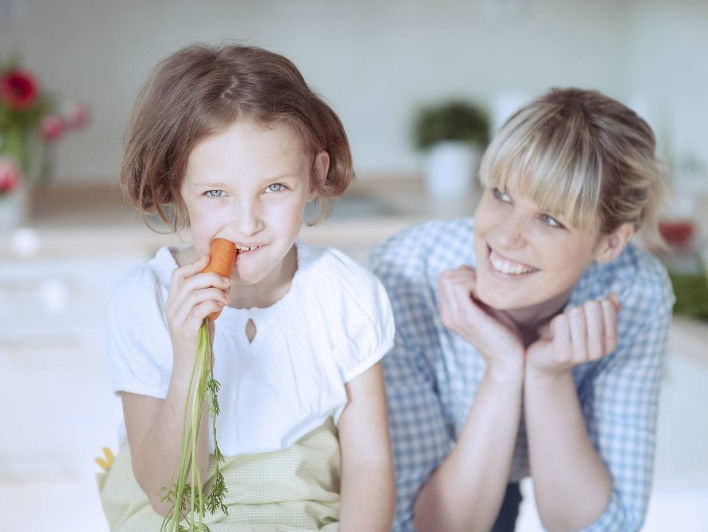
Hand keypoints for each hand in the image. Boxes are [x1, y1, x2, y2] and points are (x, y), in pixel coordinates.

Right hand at [165, 254, 230, 373]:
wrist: (192, 366)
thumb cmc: (199, 339)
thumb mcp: (200, 315)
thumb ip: (204, 299)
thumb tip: (222, 281)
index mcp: (173, 303)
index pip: (177, 275)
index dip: (193, 264)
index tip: (209, 258)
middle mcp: (171, 309)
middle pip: (188, 281)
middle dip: (211, 276)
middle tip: (227, 282)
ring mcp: (177, 320)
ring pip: (194, 294)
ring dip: (215, 292)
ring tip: (227, 298)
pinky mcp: (186, 331)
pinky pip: (200, 309)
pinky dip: (214, 304)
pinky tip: (222, 307)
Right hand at [438, 266, 524, 376]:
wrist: (509, 359)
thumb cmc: (502, 331)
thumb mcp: (485, 306)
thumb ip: (472, 289)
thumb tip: (464, 266)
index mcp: (449, 312)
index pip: (444, 278)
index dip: (463, 274)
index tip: (482, 286)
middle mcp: (446, 315)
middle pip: (444, 276)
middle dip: (466, 274)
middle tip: (485, 288)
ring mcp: (453, 316)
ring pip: (450, 279)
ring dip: (471, 279)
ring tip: (487, 293)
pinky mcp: (466, 317)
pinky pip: (460, 287)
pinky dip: (475, 284)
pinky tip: (488, 297)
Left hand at [526, 294, 620, 377]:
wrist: (548, 363)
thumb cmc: (571, 338)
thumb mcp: (591, 325)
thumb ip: (606, 310)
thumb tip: (612, 296)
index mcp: (610, 343)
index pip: (606, 305)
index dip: (591, 306)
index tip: (585, 321)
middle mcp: (599, 351)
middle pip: (591, 306)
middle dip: (578, 309)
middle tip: (571, 325)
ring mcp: (581, 354)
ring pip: (575, 312)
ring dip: (565, 317)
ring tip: (563, 332)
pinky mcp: (562, 353)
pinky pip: (560, 321)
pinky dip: (555, 323)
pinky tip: (554, 337)